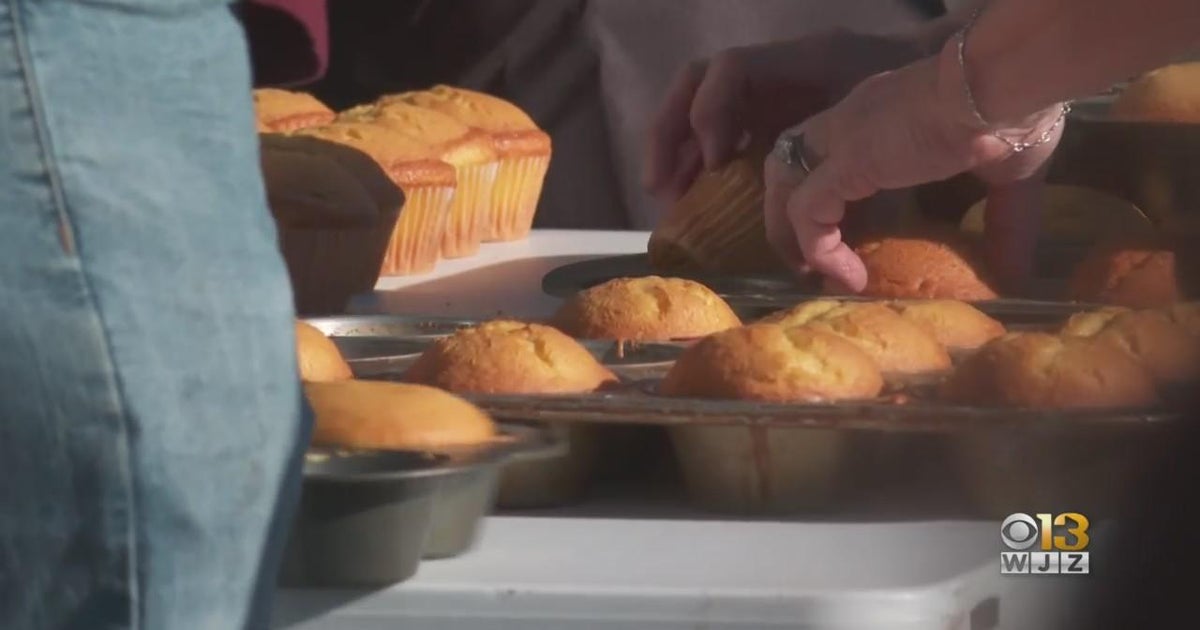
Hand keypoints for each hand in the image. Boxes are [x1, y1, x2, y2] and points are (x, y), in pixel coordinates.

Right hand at [643, 29, 929, 206]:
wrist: (948, 86)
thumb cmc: (917, 103)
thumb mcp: (885, 122)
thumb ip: (844, 155)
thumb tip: (809, 218)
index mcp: (799, 61)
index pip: (730, 70)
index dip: (710, 113)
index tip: (714, 164)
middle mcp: (772, 71)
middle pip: (695, 84)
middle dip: (670, 135)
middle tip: (662, 187)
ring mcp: (768, 91)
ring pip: (699, 108)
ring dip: (677, 152)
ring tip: (668, 199)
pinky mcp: (771, 115)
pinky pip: (722, 133)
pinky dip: (702, 163)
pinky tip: (699, 197)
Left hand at [764, 54, 1064, 291]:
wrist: (1003, 84)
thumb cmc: (1014, 115)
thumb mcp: (1010, 177)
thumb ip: (1005, 226)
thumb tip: (1017, 277)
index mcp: (884, 116)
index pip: (833, 152)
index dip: (829, 194)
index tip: (845, 239)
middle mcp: (853, 120)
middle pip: (792, 159)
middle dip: (785, 209)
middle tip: (807, 259)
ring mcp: (843, 136)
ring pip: (783, 179)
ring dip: (785, 228)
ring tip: (809, 272)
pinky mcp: (845, 159)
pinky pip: (806, 211)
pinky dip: (815, 247)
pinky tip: (846, 274)